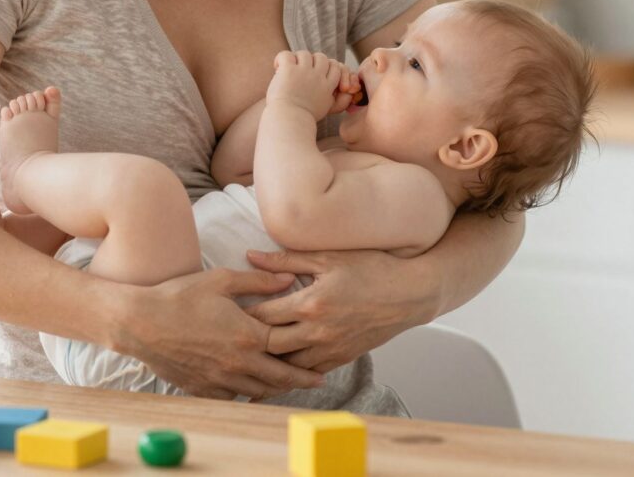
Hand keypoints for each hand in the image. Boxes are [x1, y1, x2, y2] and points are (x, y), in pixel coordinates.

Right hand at [108, 268, 326, 400]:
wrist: (141, 323)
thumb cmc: (180, 296)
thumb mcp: (222, 280)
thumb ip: (259, 282)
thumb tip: (289, 279)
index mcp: (247, 335)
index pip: (288, 349)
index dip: (307, 356)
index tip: (322, 361)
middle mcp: (238, 363)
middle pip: (278, 377)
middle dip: (300, 380)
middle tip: (317, 380)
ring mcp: (220, 379)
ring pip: (258, 390)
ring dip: (275, 388)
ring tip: (288, 384)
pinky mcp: (203, 388)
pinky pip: (233, 396)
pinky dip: (247, 393)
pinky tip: (251, 387)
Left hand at [243, 248, 437, 372]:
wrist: (410, 294)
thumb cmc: (371, 268)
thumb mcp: (327, 257)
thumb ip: (286, 260)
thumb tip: (251, 256)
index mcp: (310, 304)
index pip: (264, 316)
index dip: (240, 317)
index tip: (223, 316)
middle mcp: (317, 332)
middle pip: (270, 346)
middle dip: (247, 345)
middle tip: (224, 343)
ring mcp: (330, 349)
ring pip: (287, 366)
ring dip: (266, 365)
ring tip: (241, 364)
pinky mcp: (342, 359)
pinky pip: (308, 372)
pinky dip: (289, 374)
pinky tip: (273, 376)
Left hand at [266, 51, 358, 120]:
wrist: (289, 122)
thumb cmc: (304, 118)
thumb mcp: (327, 108)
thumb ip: (337, 98)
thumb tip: (346, 91)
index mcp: (327, 86)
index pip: (335, 66)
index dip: (327, 66)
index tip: (314, 73)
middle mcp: (318, 77)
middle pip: (322, 57)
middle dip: (312, 61)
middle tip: (301, 70)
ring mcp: (303, 72)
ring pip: (305, 54)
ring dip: (296, 60)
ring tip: (289, 70)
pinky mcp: (289, 70)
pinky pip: (286, 55)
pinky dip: (280, 59)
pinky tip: (277, 67)